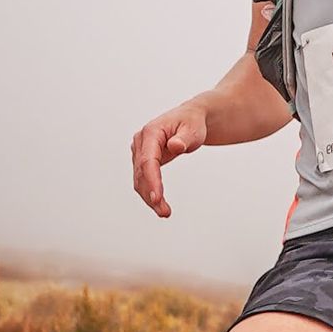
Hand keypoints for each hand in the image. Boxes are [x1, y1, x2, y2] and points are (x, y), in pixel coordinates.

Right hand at [131, 98, 208, 218]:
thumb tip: (175, 146)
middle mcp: (141, 141)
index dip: (152, 181)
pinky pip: (143, 179)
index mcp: (151, 132)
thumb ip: (184, 139)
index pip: (148, 161)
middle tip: (164, 212)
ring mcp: (140, 151)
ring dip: (149, 197)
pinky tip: (159, 204)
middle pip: (141, 173)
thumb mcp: (193, 130)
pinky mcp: (143, 159)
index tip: (157, 198)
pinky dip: (150, 192)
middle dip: (151, 195)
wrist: (189, 119)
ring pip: (139, 179)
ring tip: (164, 212)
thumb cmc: (192, 123)